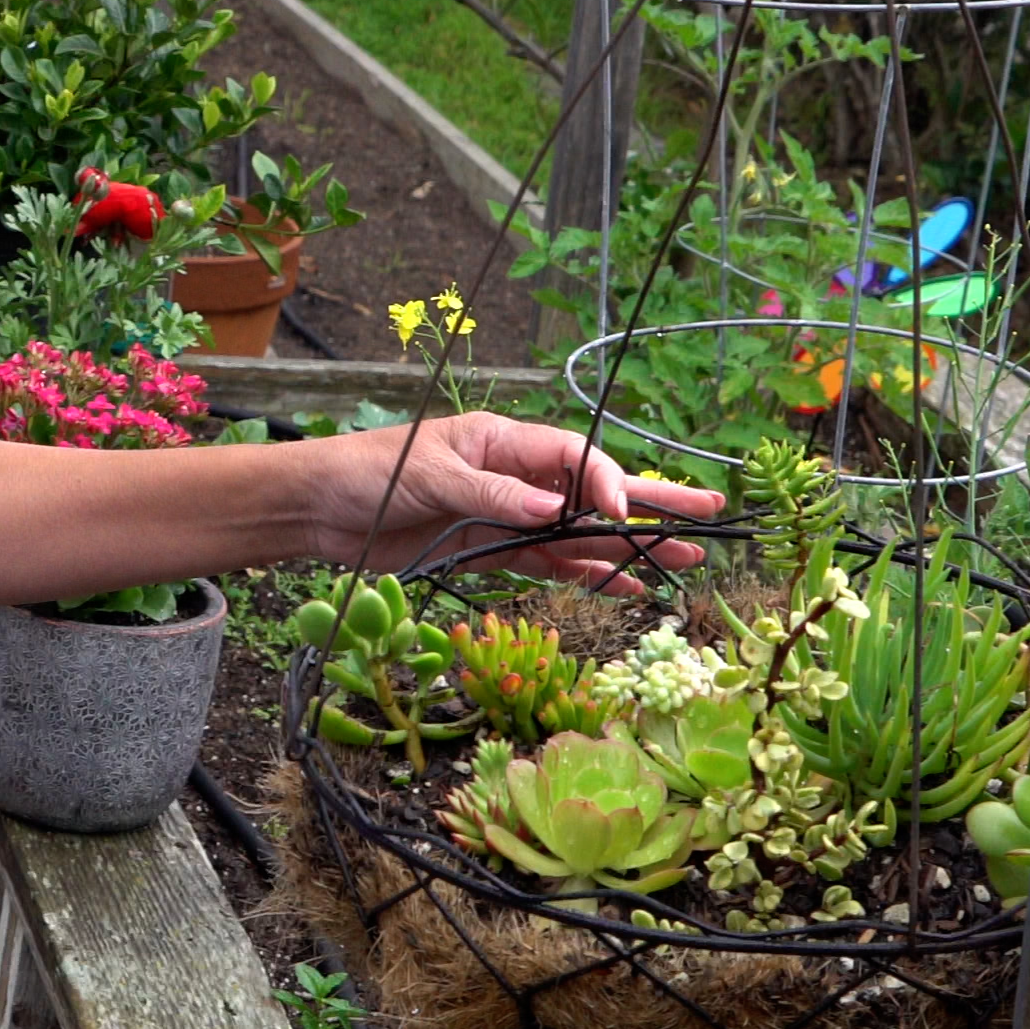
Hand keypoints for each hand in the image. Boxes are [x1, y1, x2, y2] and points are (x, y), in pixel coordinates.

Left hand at [304, 410, 720, 587]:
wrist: (320, 507)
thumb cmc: (369, 471)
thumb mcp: (429, 475)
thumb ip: (492, 496)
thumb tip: (552, 511)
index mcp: (506, 441)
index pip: (576, 457)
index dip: (608, 481)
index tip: (625, 510)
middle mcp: (517, 477)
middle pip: (596, 491)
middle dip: (651, 503)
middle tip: (709, 514)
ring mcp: (510, 517)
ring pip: (583, 533)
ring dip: (631, 547)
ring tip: (687, 559)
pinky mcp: (493, 551)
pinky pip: (552, 564)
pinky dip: (590, 576)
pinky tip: (629, 587)